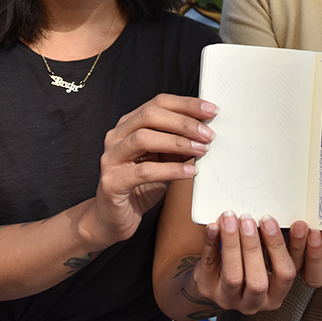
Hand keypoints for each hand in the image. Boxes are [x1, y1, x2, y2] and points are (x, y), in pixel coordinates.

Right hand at [92, 94, 216, 244]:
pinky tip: (190, 172)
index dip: (186, 104)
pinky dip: (170, 170)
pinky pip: (143, 172)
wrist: (115, 218)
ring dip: (177, 142)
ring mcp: (111, 158)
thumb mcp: (165, 160)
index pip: (158, 103)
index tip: (211, 110)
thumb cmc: (141, 186)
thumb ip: (180, 145)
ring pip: (143, 138)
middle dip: (183, 121)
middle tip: (208, 133)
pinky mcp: (112, 182)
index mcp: (129, 124)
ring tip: (201, 149)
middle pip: (150, 115)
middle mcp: (116, 136)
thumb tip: (206, 132)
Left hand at [191, 212, 296, 314]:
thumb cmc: (246, 262)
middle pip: (258, 281)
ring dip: (232, 243)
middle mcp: (254, 302)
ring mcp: (229, 299)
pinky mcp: (208, 289)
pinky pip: (209, 266)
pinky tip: (214, 227)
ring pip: (233, 276)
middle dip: (253, 247)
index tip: (289, 223)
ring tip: (231, 219)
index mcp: (274, 295)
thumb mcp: (265, 258)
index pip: (286, 274)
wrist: (214, 278)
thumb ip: (274, 244)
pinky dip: (211, 244)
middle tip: (249, 219)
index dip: (286, 248)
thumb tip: (279, 216)